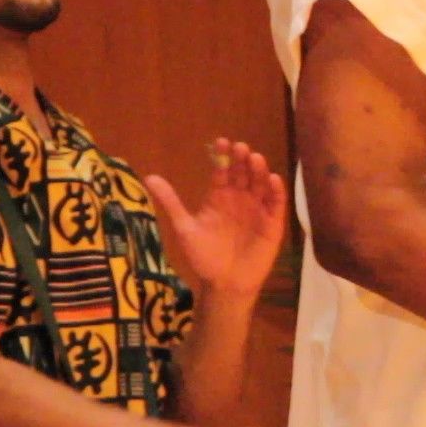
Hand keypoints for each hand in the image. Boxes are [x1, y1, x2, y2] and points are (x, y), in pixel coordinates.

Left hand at [146, 138, 287, 299]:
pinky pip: (276, 204)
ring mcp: (257, 209)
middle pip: (242, 173)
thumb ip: (171, 202)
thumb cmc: (204, 257)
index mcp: (219, 197)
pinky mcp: (272, 223)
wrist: (224, 284)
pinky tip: (272, 179)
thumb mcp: (184, 228)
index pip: (222, 171)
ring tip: (255, 158)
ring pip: (259, 184)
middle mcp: (239, 198)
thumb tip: (148, 177)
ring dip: (258, 171)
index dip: (222, 156)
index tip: (221, 142)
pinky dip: (276, 191)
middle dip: (242, 159)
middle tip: (240, 147)